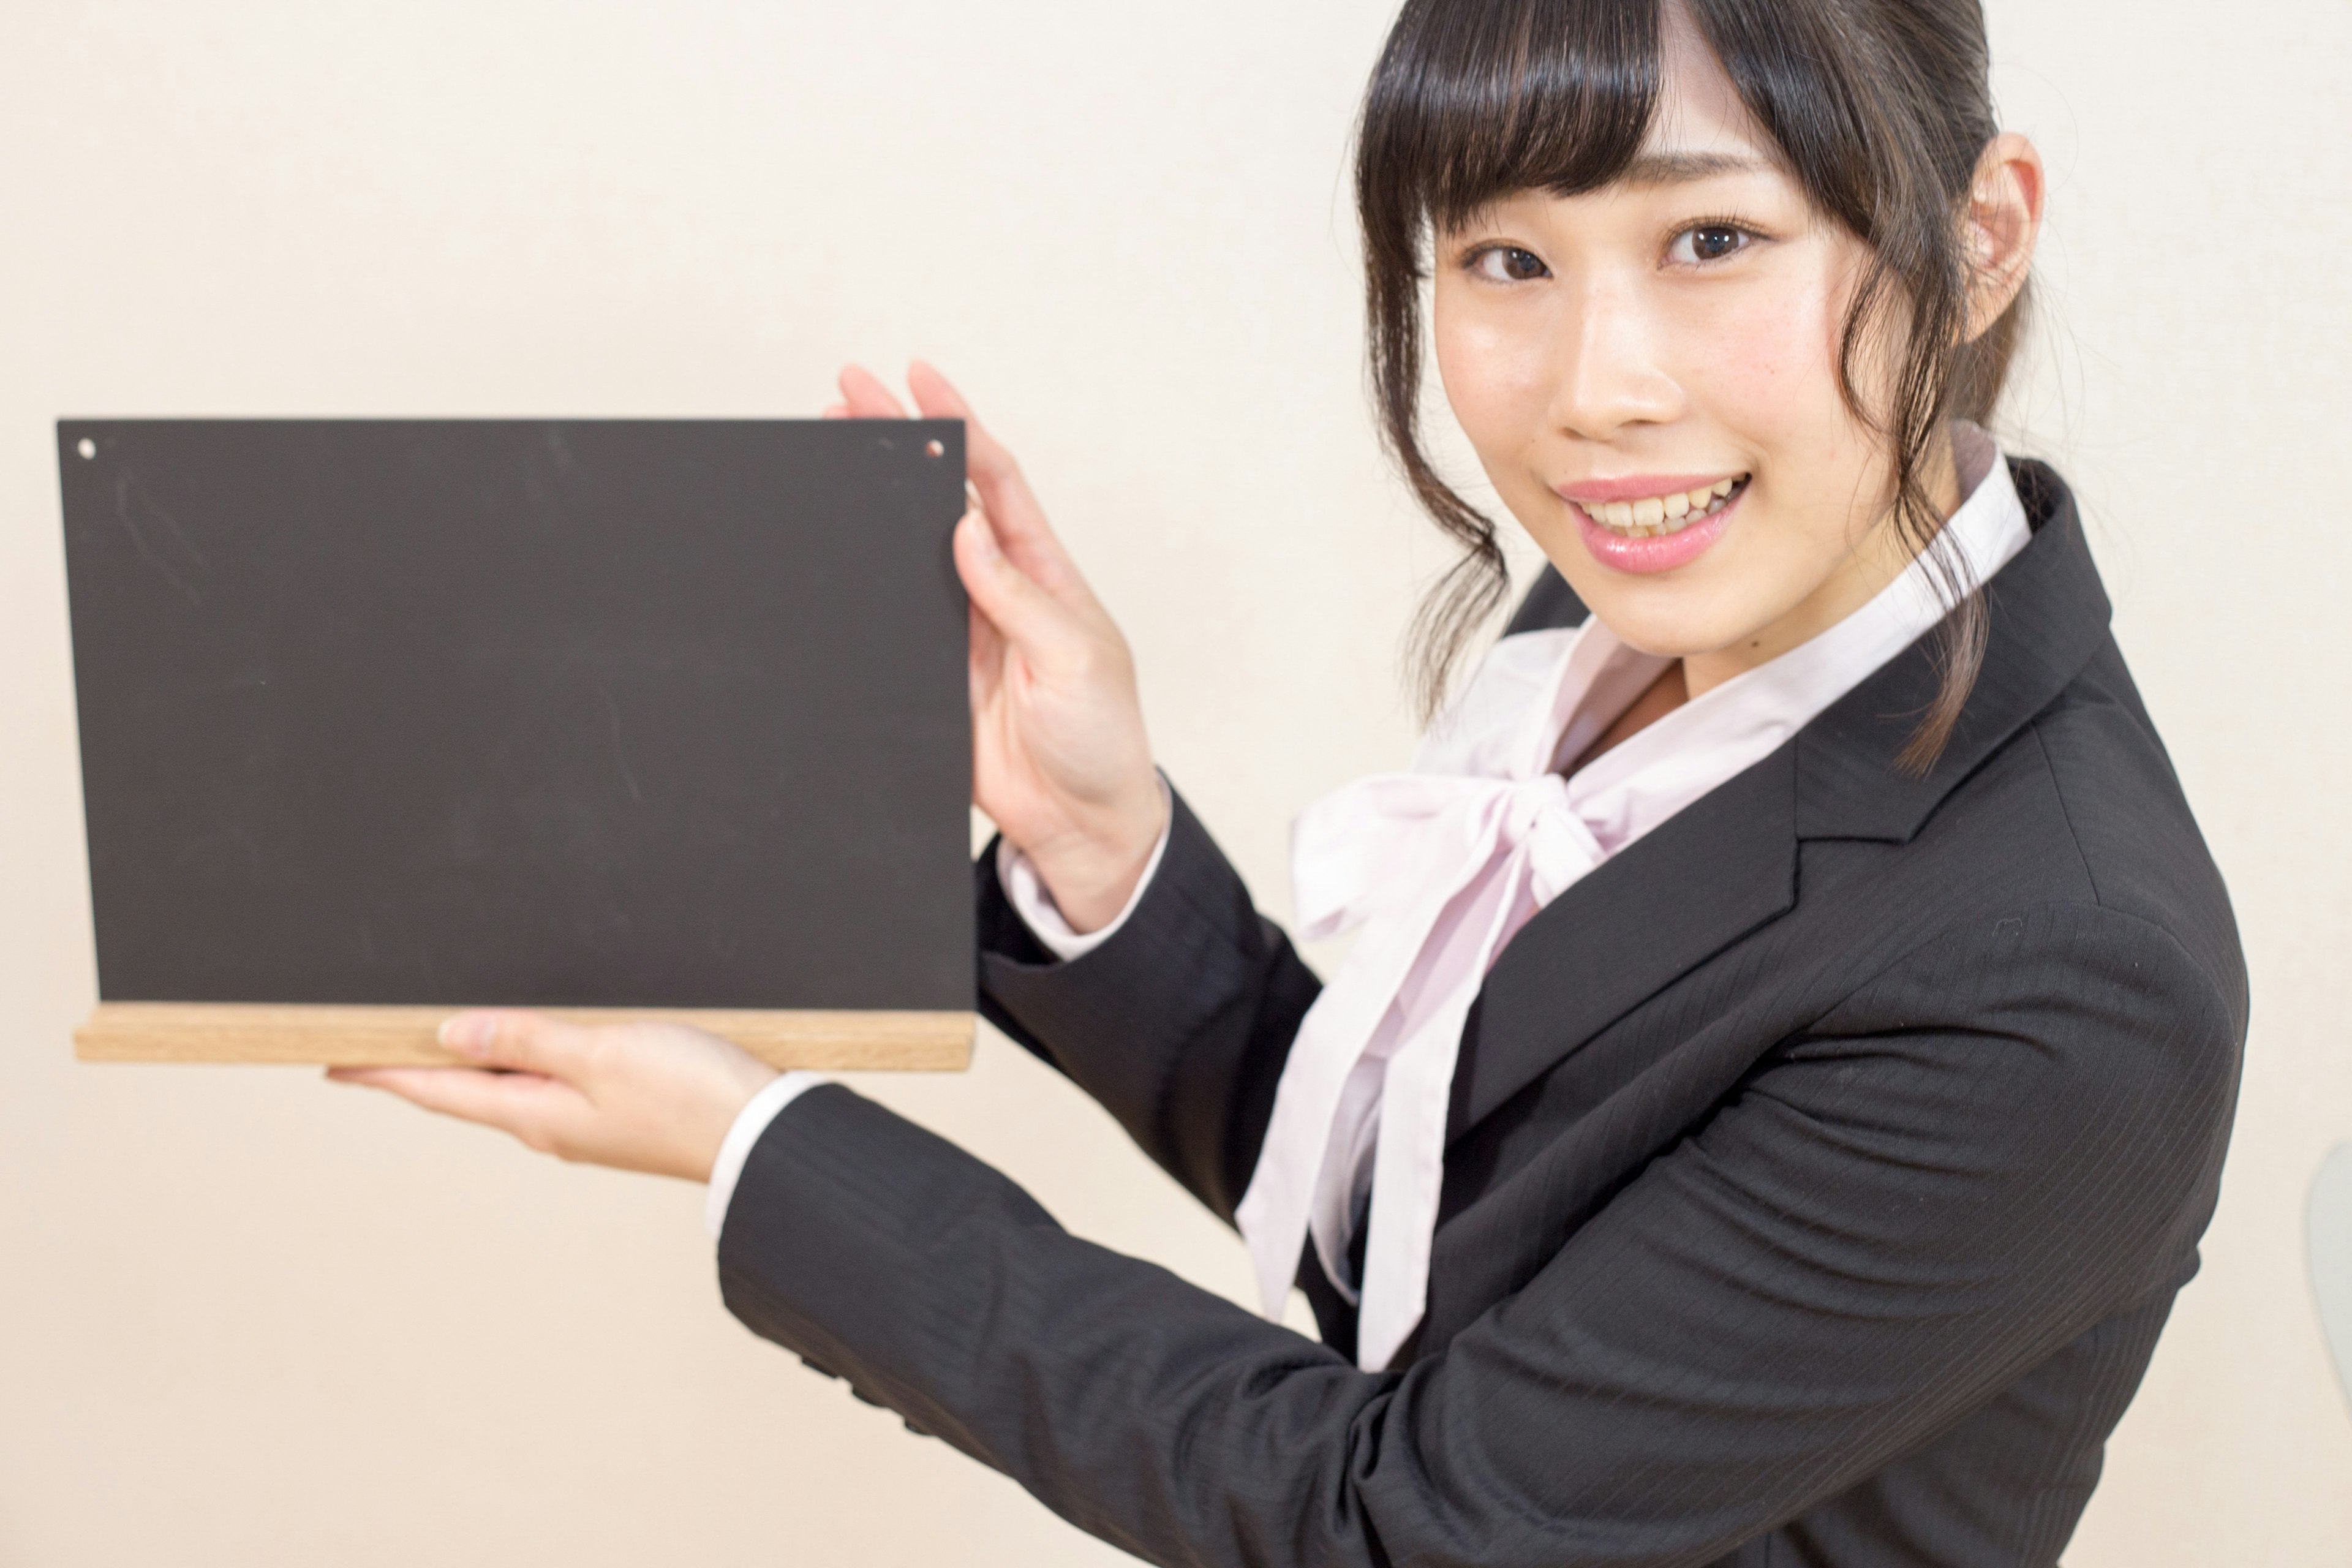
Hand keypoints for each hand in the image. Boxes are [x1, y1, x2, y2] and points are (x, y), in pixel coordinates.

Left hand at [327, 1011, 779, 1180]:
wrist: (764, 1136)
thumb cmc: (692, 1094)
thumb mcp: (602, 1053)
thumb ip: (527, 1040)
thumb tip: (451, 1035)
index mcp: (537, 1114)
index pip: (440, 1090)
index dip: (385, 1072)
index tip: (335, 1063)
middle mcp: (552, 1125)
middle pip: (469, 1090)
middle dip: (421, 1065)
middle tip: (374, 1043)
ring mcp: (587, 1124)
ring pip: (511, 1086)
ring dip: (472, 1061)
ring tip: (437, 1038)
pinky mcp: (621, 1114)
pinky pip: (551, 1083)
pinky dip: (523, 1060)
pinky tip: (528, 1044)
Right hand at [826, 362, 1165, 931]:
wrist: (1081, 823)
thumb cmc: (1102, 738)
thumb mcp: (1075, 659)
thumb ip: (1019, 598)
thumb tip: (966, 529)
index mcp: (1043, 573)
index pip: (994, 481)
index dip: (958, 426)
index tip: (920, 378)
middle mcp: (997, 590)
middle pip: (937, 500)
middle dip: (894, 442)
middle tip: (847, 391)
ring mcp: (960, 630)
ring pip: (904, 550)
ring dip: (867, 504)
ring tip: (824, 449)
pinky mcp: (932, 675)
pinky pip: (889, 619)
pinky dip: (858, 583)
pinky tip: (827, 549)